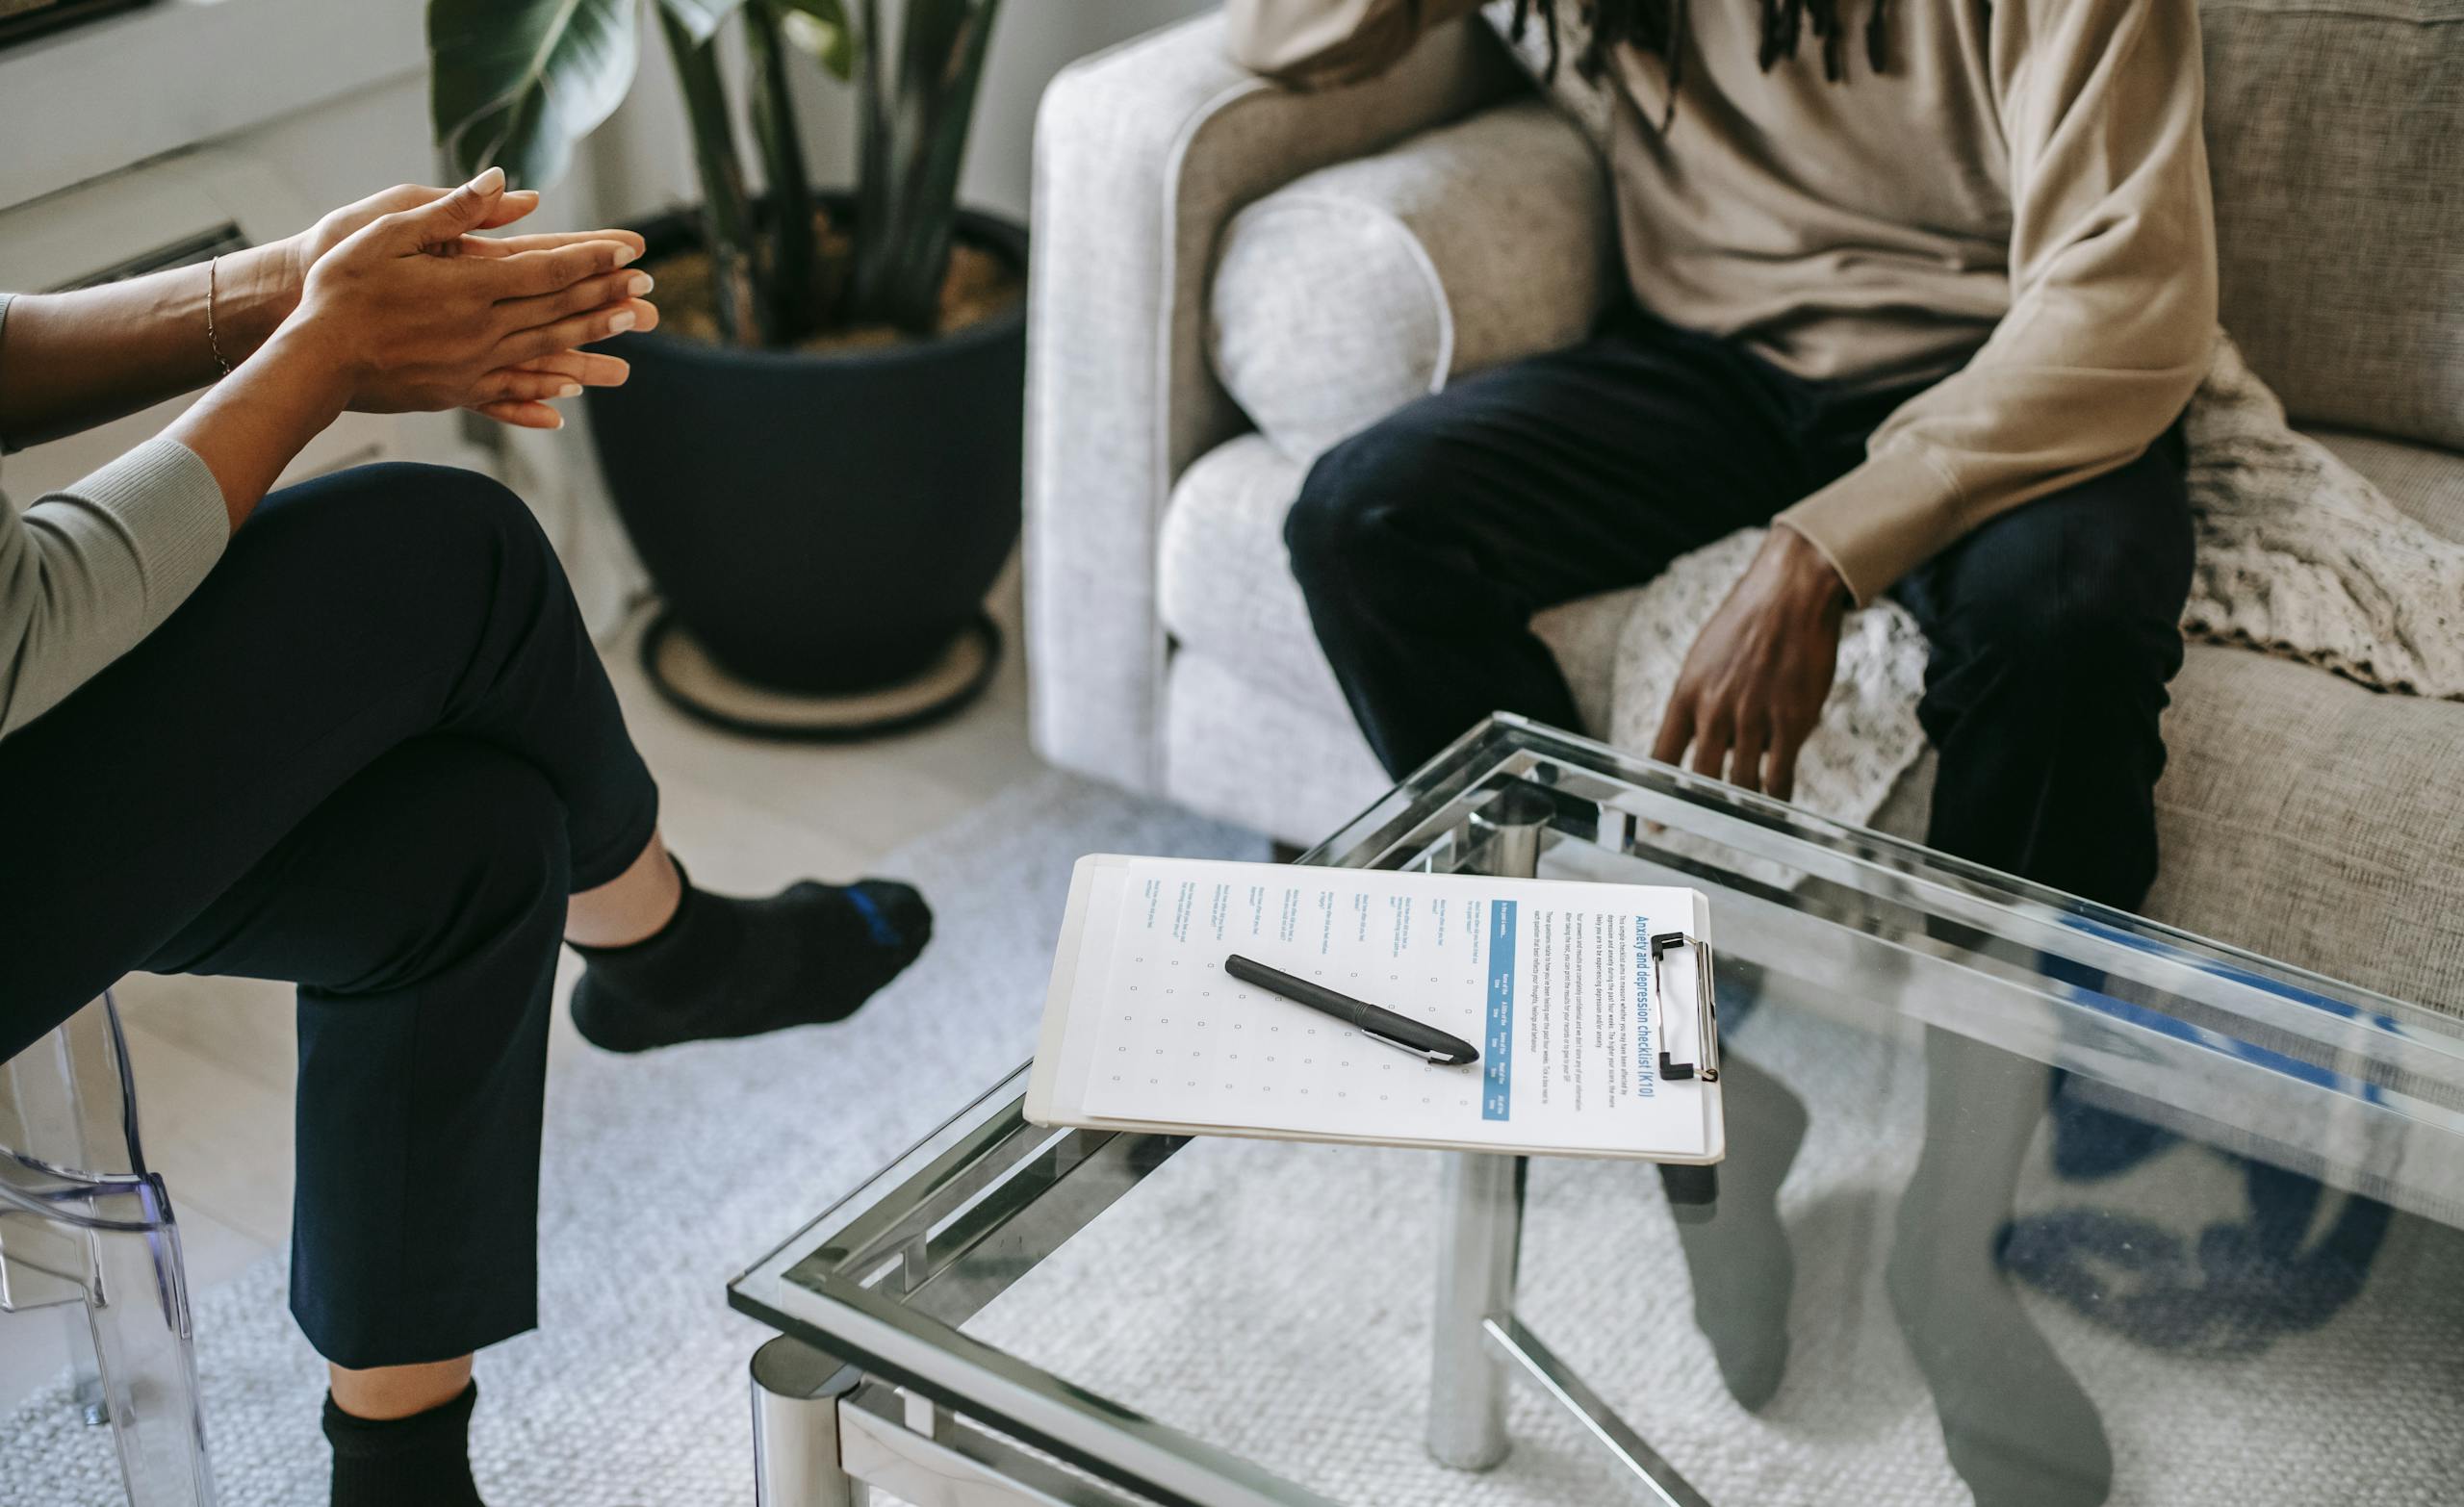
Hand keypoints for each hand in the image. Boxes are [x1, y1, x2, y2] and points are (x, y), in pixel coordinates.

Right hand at [281, 169, 657, 424]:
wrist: (313, 358)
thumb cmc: (341, 287)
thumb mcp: (389, 232)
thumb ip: (451, 210)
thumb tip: (503, 181)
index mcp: (469, 287)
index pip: (548, 270)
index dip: (594, 260)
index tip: (631, 252)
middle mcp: (482, 329)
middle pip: (559, 310)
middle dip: (608, 295)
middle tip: (650, 288)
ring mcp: (473, 365)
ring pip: (546, 348)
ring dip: (592, 336)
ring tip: (631, 326)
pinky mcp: (457, 391)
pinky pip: (512, 390)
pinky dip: (546, 388)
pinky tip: (571, 391)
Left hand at [1650, 526, 1849, 799]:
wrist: (1791, 594)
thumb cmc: (1747, 622)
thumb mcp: (1704, 657)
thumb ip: (1698, 699)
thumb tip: (1696, 737)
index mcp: (1687, 693)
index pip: (1662, 755)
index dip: (1658, 793)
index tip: (1654, 821)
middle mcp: (1715, 709)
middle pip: (1702, 778)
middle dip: (1702, 809)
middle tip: (1707, 828)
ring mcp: (1754, 717)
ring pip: (1742, 783)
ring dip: (1744, 805)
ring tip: (1746, 819)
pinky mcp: (1792, 721)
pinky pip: (1780, 774)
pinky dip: (1778, 796)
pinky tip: (1777, 804)